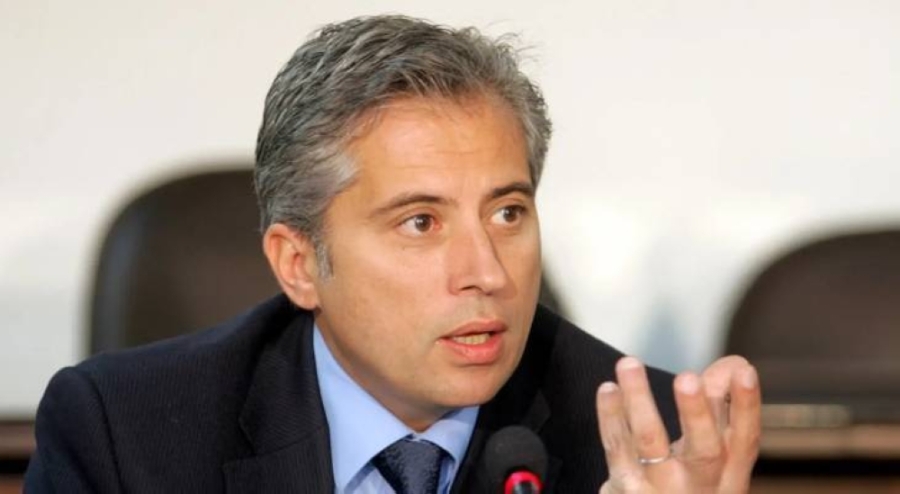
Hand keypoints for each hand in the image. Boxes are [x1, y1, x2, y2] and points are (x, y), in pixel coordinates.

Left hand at [596, 356, 760, 492]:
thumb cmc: (685, 485)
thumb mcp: (711, 455)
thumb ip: (720, 408)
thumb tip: (734, 364)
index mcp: (729, 477)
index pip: (744, 440)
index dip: (747, 407)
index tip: (745, 371)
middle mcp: (700, 488)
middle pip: (704, 451)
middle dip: (697, 413)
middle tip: (687, 377)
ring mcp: (661, 491)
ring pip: (650, 443)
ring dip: (639, 400)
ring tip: (629, 364)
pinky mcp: (626, 490)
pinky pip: (617, 448)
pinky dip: (611, 417)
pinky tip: (608, 389)